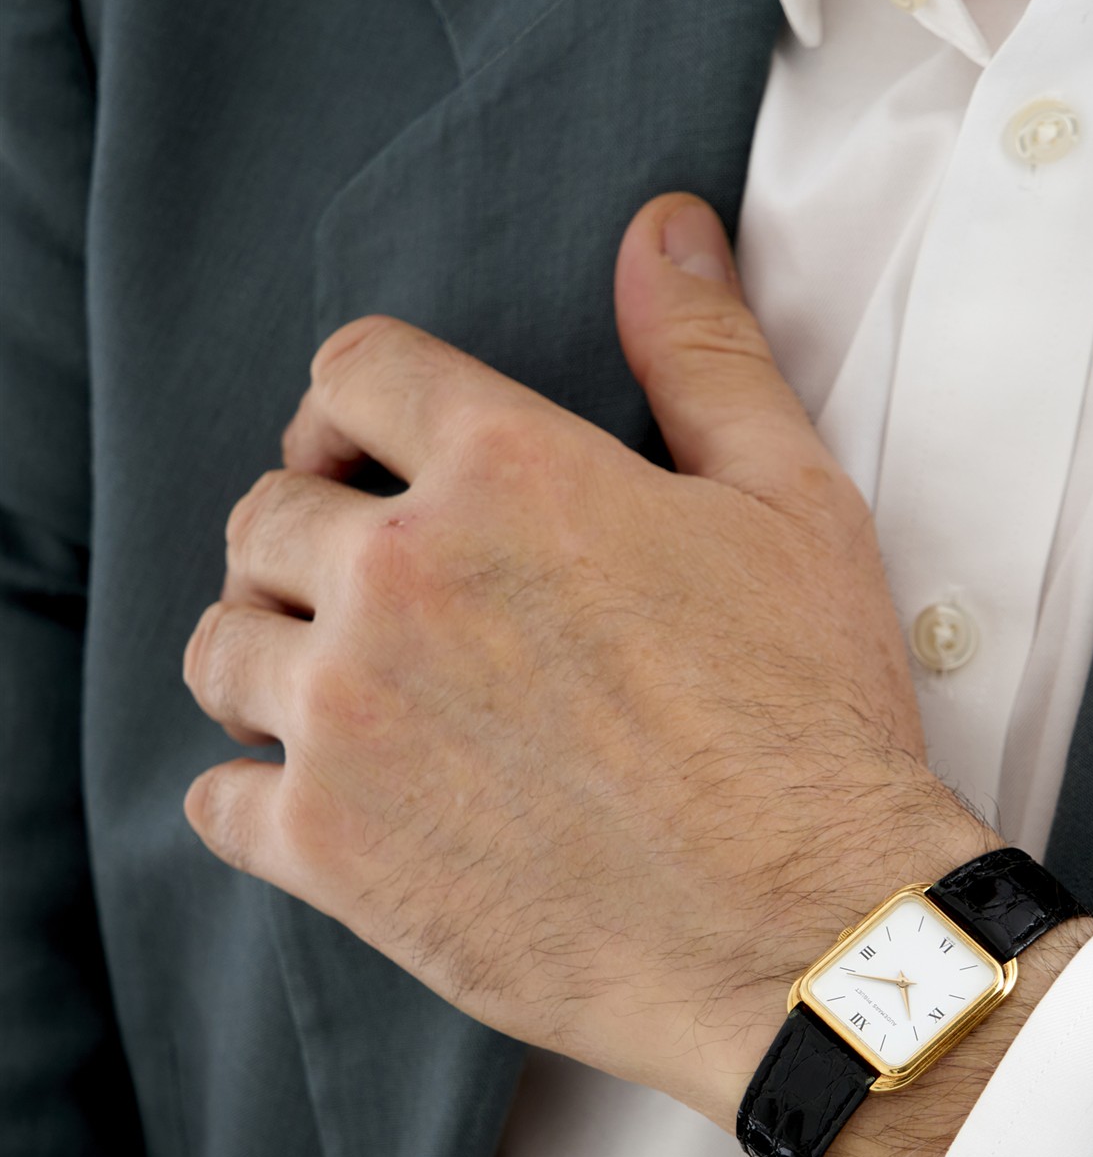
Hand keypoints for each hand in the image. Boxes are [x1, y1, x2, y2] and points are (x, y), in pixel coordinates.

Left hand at [182, 193, 997, 1128]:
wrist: (807, 927)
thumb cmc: (809, 719)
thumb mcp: (789, 503)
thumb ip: (704, 353)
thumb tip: (662, 229)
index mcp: (508, 476)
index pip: (355, 371)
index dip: (362, 403)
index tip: (379, 452)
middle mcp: (402, 582)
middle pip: (266, 510)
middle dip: (311, 531)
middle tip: (372, 581)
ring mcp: (353, 721)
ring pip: (223, 648)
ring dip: (269, 651)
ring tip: (341, 684)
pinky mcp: (336, 853)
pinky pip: (219, 801)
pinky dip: (257, 793)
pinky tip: (330, 796)